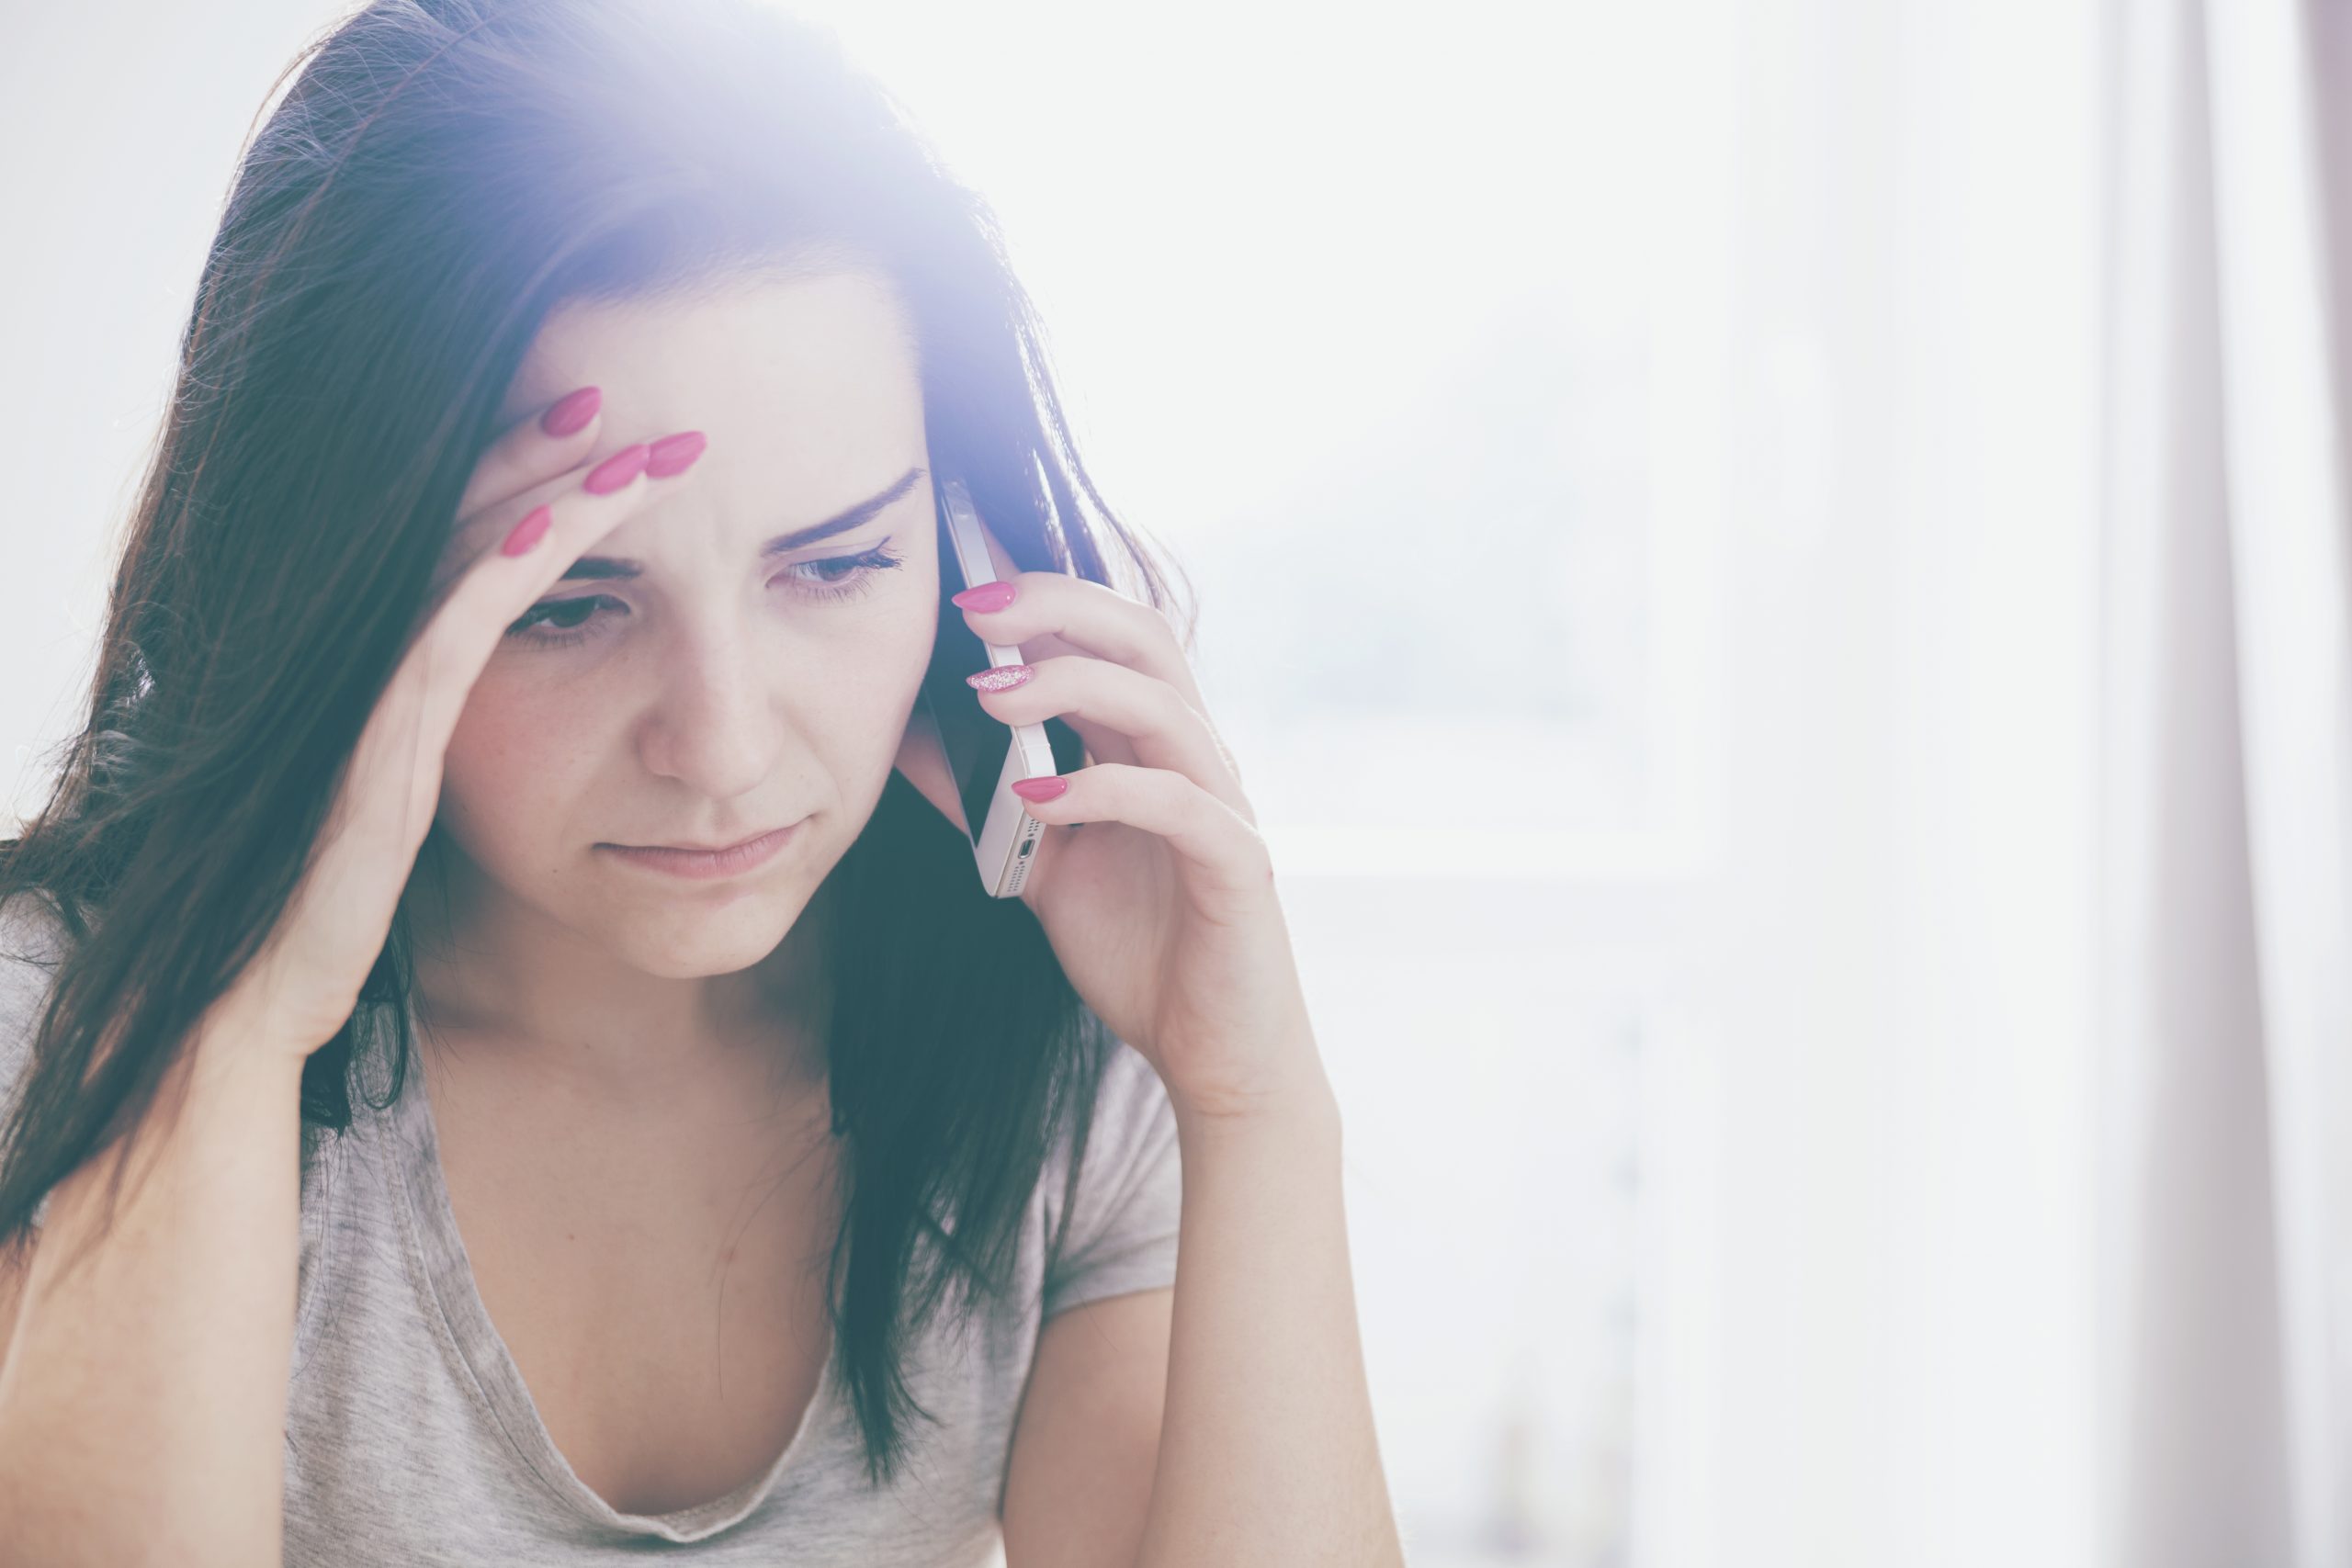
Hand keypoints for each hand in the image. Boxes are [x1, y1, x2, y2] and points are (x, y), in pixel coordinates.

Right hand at [223, 390, 704, 1060]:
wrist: (271, 980)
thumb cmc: (345, 892)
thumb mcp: (422, 790)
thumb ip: (452, 728)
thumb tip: (531, 695)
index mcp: (404, 663)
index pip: (470, 535)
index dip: (531, 474)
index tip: (609, 429)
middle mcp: (383, 656)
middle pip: (465, 518)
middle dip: (542, 451)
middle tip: (620, 395)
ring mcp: (378, 688)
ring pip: (464, 554)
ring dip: (547, 489)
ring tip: (620, 437)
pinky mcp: (385, 736)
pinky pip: (450, 631)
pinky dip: (504, 569)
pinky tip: (560, 524)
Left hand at [896, 551, 1328, 1124]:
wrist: (1209, 1051)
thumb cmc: (1137, 950)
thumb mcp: (1035, 864)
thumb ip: (983, 801)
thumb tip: (907, 738)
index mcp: (1151, 745)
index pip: (1108, 636)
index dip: (1043, 597)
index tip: (962, 583)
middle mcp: (1194, 756)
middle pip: (1144, 638)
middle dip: (1059, 609)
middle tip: (976, 610)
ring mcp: (1221, 804)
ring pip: (1162, 705)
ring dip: (1073, 687)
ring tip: (992, 696)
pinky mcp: (1236, 862)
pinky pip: (1179, 803)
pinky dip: (1106, 791)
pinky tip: (1039, 800)